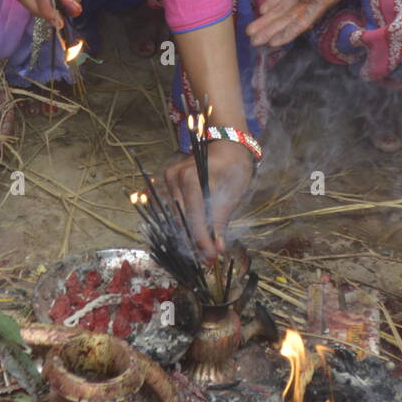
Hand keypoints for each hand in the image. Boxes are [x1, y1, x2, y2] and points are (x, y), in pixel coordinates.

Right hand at [162, 140, 253, 256]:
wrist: (226, 143)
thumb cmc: (233, 165)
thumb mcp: (233, 193)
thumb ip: (221, 221)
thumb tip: (217, 248)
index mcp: (191, 177)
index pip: (193, 217)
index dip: (201, 240)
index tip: (211, 257)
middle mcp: (174, 177)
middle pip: (180, 219)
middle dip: (194, 240)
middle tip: (208, 258)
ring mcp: (168, 178)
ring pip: (174, 215)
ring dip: (188, 233)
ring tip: (204, 248)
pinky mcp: (168, 181)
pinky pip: (172, 207)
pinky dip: (183, 221)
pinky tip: (194, 233)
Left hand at [247, 0, 372, 48]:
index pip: (304, 20)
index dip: (288, 32)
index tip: (273, 43)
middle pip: (290, 17)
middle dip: (272, 29)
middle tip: (254, 40)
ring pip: (284, 6)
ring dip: (268, 19)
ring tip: (252, 31)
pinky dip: (273, 1)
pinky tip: (263, 10)